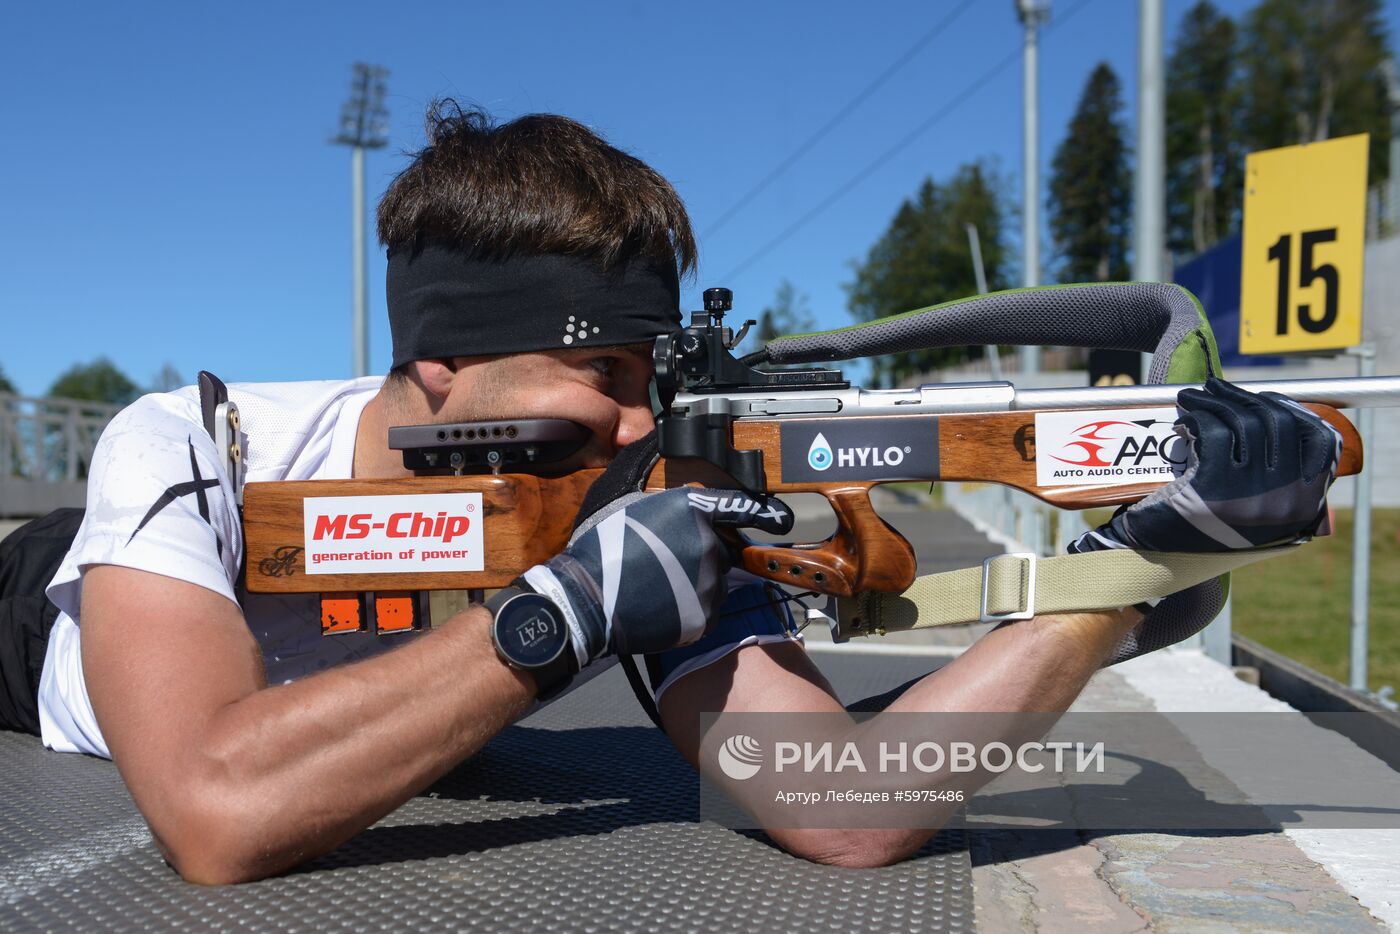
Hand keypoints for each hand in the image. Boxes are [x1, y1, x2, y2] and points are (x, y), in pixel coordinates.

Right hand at [518, 433, 793, 662]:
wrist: (586, 601)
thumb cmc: (599, 546)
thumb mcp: (618, 492)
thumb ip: (646, 468)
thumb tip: (657, 441)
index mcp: (690, 510)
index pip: (736, 507)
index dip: (762, 511)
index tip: (782, 517)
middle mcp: (708, 545)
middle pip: (717, 548)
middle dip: (696, 552)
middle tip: (660, 560)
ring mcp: (709, 584)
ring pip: (711, 581)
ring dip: (692, 581)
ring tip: (655, 584)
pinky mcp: (703, 616)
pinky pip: (703, 609)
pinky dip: (688, 609)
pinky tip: (659, 603)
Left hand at [1071, 377, 1340, 554]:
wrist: (1157, 567)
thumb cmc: (1203, 534)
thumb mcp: (1255, 516)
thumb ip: (1277, 481)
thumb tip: (1284, 421)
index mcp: (1304, 506)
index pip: (1320, 441)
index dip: (1293, 411)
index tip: (1266, 398)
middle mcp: (1286, 501)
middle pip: (1276, 424)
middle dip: (1243, 398)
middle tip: (1215, 388)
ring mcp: (1251, 495)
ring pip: (1242, 424)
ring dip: (1215, 401)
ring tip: (1194, 398)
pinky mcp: (1213, 489)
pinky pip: (1213, 434)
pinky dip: (1198, 418)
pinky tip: (1186, 421)